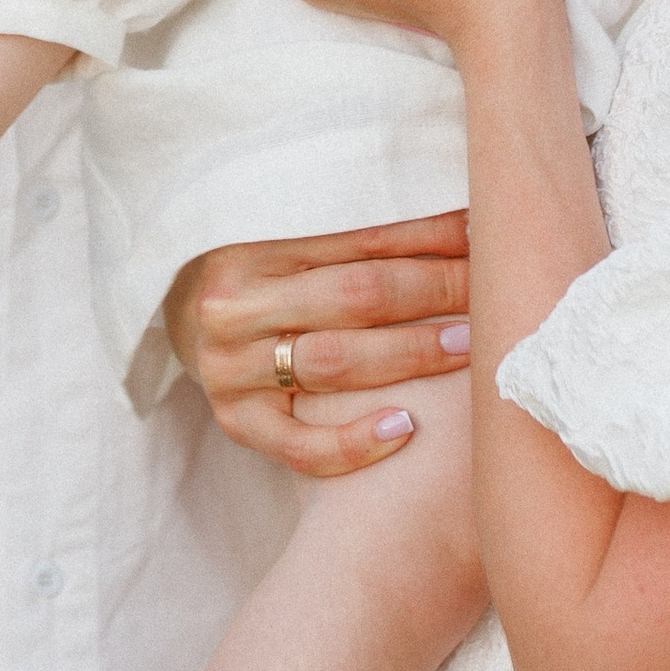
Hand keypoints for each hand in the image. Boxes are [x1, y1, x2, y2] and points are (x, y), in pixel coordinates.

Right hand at [165, 215, 471, 479]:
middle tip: (491, 298)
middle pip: (353, 299)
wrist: (178, 324)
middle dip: (432, 294)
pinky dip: (356, 442)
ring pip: (334, 365)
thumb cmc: (257, 282)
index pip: (359, 247)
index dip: (429, 248)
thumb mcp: (293, 249)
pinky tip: (406, 429)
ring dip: (411, 356)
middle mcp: (235, 308)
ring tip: (467, 349)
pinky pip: (301, 445)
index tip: (485, 248)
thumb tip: (465, 224)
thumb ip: (366, 243)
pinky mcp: (235, 424)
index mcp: (255, 252)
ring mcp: (231, 370)